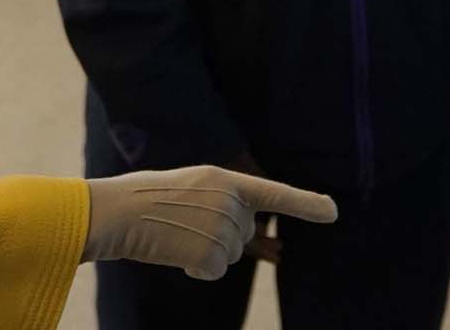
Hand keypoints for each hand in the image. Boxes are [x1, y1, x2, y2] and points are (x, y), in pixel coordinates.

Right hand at [83, 166, 336, 280]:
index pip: (273, 192)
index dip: (305, 203)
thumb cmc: (145, 200)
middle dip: (219, 238)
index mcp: (223, 178)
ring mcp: (221, 226)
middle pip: (244, 234)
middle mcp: (229, 200)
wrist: (115, 212)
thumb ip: (222, 202)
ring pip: (229, 255)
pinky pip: (215, 271)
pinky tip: (176, 252)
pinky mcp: (210, 252)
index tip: (333, 212)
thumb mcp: (190, 188)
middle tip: (183, 225)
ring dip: (205, 254)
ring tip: (175, 236)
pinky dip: (196, 270)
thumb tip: (249, 233)